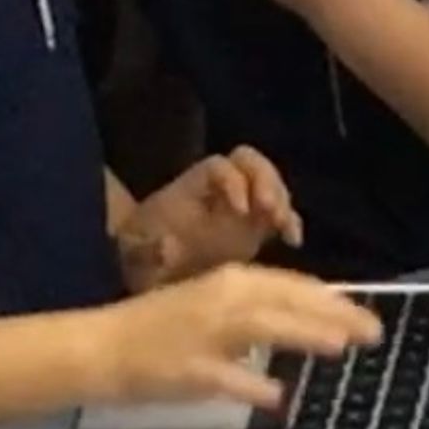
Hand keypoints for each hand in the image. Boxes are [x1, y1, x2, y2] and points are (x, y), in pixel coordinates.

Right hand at [90, 264, 379, 411]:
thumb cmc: (160, 330)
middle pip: (286, 301)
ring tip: (341, 346)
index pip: (290, 286)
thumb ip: (258, 317)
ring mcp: (205, 333)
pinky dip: (251, 385)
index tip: (365, 314)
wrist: (101, 347)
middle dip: (333, 314)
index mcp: (229, 282)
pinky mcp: (188, 369)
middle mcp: (221, 299)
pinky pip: (226, 377)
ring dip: (303, 333)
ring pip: (262, 327)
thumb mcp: (214, 311)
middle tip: (373, 331)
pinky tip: (278, 396)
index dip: (331, 300)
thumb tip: (308, 326)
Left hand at [119, 148, 303, 291]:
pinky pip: (280, 215)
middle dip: (266, 181)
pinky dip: (290, 224)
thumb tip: (164, 247)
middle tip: (272, 210)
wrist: (151, 266)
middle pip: (250, 162)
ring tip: (284, 227)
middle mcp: (221, 188)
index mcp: (192, 186)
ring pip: (270, 183)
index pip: (218, 167)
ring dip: (282, 201)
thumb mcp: (136, 251)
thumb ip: (146, 249)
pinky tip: (292, 242)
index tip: (239, 209)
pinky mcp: (257, 227)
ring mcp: (242, 205)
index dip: (232, 181)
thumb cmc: (142, 254)